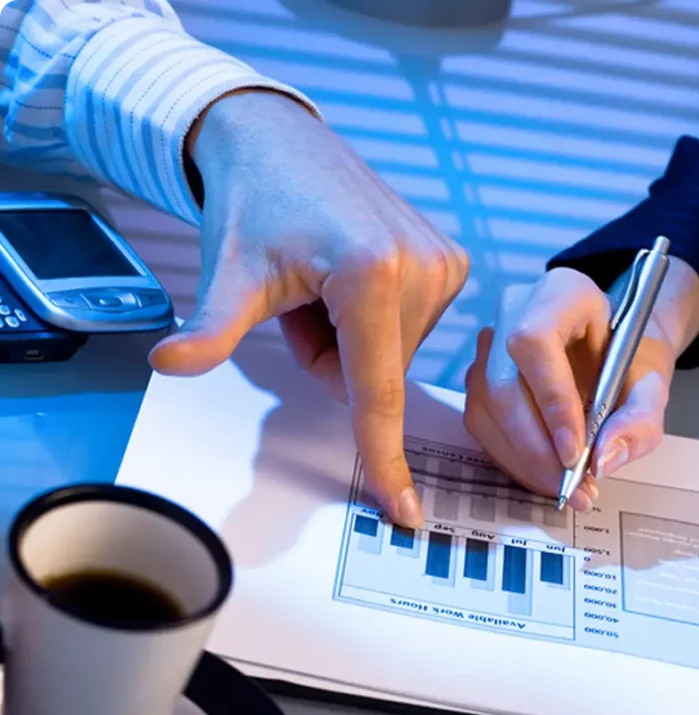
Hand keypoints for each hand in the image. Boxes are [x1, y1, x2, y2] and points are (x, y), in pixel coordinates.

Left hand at [149, 90, 469, 528]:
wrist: (282, 139)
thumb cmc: (255, 203)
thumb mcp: (231, 273)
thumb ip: (212, 330)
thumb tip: (168, 363)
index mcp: (372, 275)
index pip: (374, 392)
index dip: (385, 459)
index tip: (405, 513)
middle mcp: (422, 267)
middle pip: (377, 375)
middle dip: (334, 358)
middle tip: (302, 302)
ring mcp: (444, 262)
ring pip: (394, 355)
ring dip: (354, 338)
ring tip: (324, 283)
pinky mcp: (451, 259)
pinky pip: (413, 327)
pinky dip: (377, 318)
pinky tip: (352, 273)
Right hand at [463, 258, 698, 509]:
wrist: (610, 348)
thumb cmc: (629, 359)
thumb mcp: (653, 385)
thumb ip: (640, 420)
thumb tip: (602, 460)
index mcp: (561, 293)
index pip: (535, 342)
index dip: (550, 401)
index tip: (575, 453)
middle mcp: (512, 313)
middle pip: (502, 386)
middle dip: (537, 449)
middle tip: (574, 487)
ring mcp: (487, 346)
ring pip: (486, 412)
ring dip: (525, 462)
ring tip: (568, 489)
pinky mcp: (478, 379)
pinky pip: (483, 427)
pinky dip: (514, 460)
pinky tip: (545, 476)